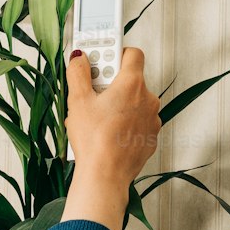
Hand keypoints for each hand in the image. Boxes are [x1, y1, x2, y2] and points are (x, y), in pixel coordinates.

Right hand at [61, 47, 160, 229]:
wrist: (105, 177)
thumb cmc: (94, 141)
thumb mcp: (78, 100)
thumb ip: (78, 72)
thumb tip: (79, 57)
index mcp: (132, 84)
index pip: (132, 53)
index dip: (115, 52)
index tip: (100, 59)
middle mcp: (148, 99)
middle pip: (130, 78)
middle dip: (111, 82)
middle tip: (92, 92)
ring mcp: (152, 119)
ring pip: (133, 101)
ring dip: (118, 104)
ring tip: (97, 117)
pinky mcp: (150, 137)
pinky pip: (137, 121)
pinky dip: (125, 122)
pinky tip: (108, 132)